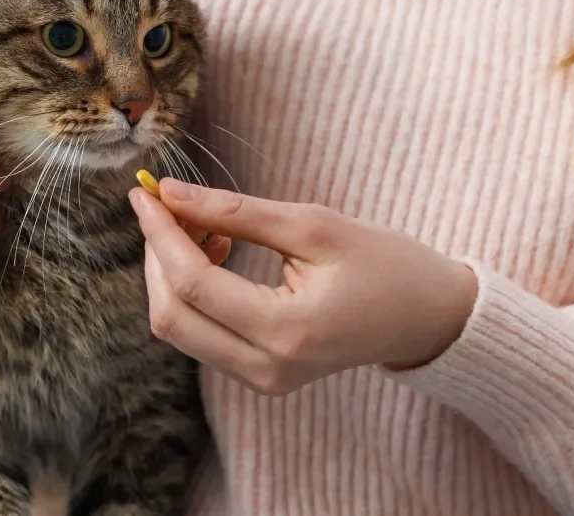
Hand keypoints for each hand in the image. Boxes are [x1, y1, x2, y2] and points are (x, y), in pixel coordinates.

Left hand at [129, 179, 478, 394]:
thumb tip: (170, 195)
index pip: (194, 285)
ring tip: (207, 224)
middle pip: (172, 317)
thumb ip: (237, 211)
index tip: (145, 192)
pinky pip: (202, 335)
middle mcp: (267, 369)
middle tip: (170, 205)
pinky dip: (194, 291)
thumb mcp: (314, 225)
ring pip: (180, 329)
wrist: (428, 317)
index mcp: (286, 332)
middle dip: (159, 255)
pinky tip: (219, 250)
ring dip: (174, 273)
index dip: (161, 234)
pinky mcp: (261, 376)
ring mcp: (263, 381)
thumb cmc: (386, 264)